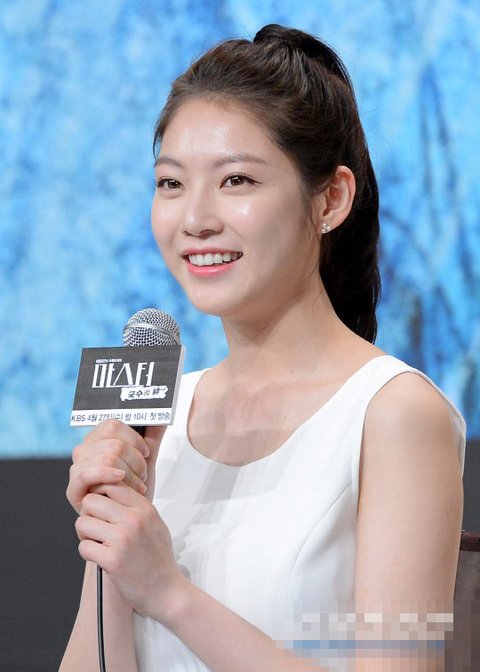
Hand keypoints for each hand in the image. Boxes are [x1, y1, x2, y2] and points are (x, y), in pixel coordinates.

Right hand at [67, 420, 165, 512]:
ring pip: (108, 458)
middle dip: (136, 461)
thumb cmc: (134, 488)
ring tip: (136, 485)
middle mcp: (84, 450)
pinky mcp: (74, 489)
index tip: (146, 452)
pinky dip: (108, 475)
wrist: (130, 519)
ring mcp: (77, 469)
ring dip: (129, 473)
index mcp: (97, 438)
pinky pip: (88, 474)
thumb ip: (152, 436)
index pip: (113, 426)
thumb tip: (160, 418)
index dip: (134, 439)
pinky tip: (120, 479)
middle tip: (142, 474)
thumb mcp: (146, 459)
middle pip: (115, 444)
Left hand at [75, 482, 185, 621]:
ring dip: (85, 535)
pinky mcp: (112, 560)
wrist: (166, 591)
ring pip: (82, 523)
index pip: (111, 485)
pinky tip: (100, 558)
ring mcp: (123, 539)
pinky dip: (88, 552)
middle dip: (88, 515)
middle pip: (91, 501)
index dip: (101, 496)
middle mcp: (134, 520)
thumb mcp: (155, 523)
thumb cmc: (159, 558)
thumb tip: (111, 491)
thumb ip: (136, 506)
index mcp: (144, 508)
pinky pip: (83, 546)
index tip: (102, 510)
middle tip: (96, 528)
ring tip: (98, 543)